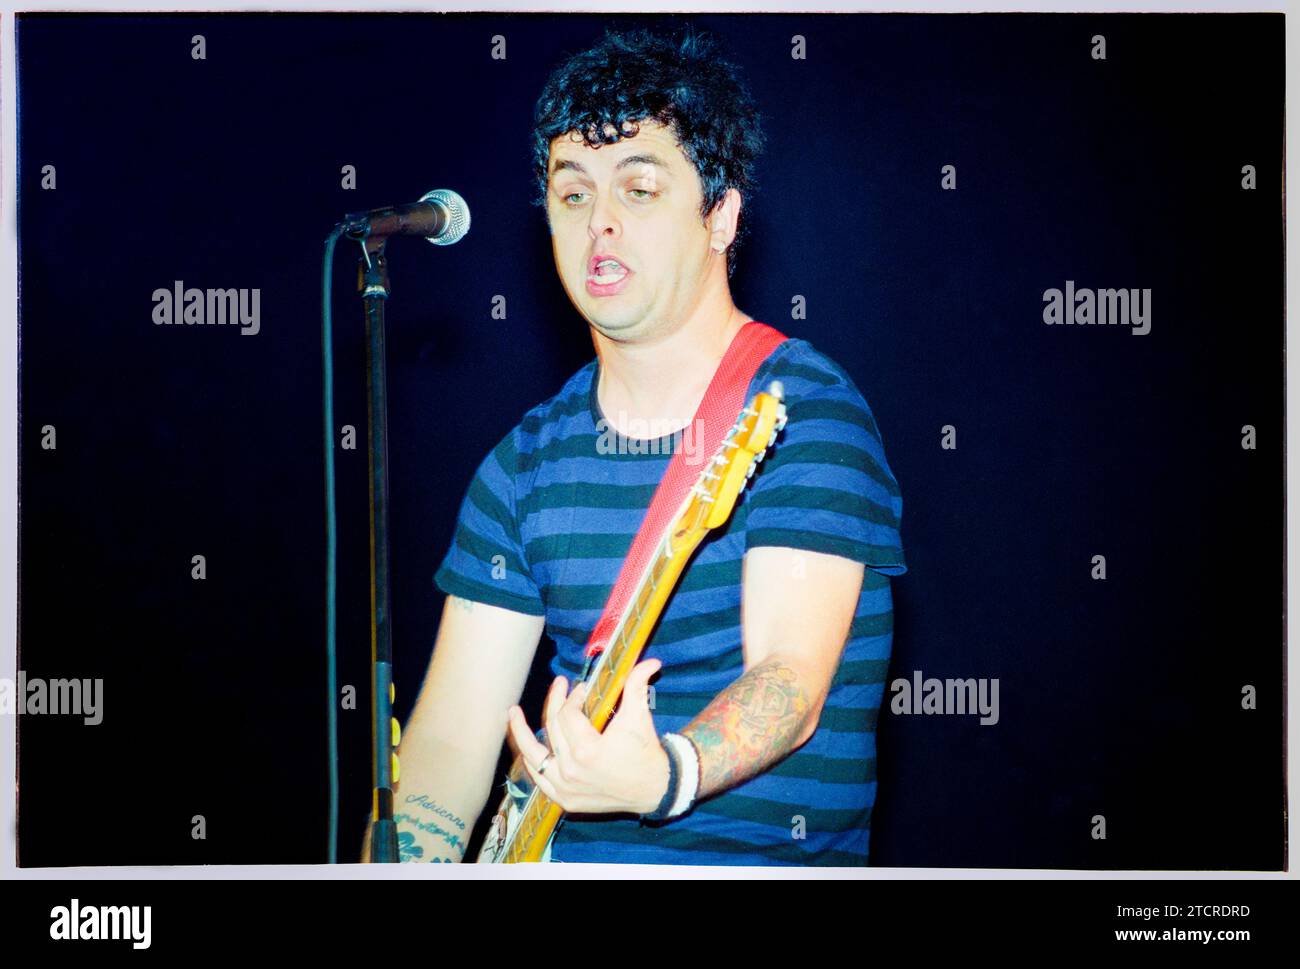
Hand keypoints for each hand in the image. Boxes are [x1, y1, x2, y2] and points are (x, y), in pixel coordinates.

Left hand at [507, 659, 669, 814]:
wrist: (655, 789)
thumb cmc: (645, 752)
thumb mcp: (640, 717)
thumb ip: (638, 686)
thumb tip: (650, 662)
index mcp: (587, 750)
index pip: (569, 714)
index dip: (574, 696)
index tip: (582, 689)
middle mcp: (571, 770)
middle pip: (553, 728)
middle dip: (555, 702)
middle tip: (559, 685)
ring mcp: (565, 787)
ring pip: (534, 755)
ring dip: (521, 732)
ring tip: (512, 713)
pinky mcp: (565, 799)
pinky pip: (539, 778)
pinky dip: (531, 761)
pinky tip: (525, 745)